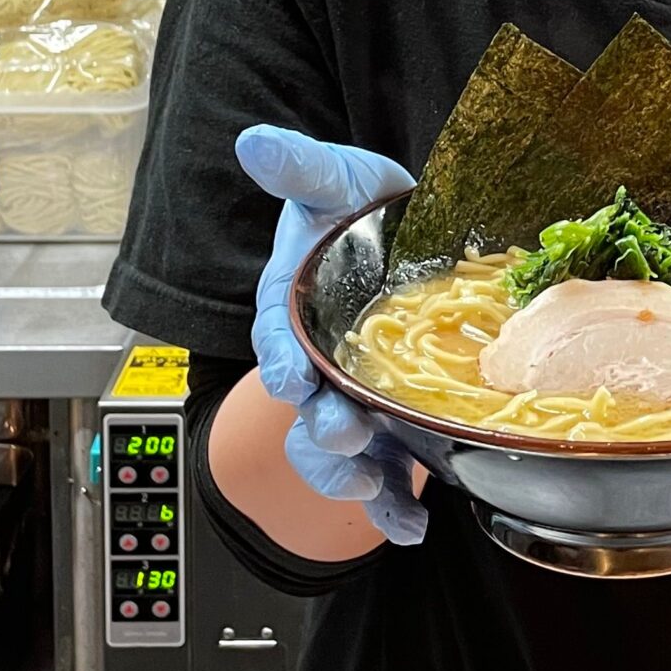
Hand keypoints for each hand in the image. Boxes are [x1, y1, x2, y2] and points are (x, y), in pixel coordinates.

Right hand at [240, 123, 428, 545]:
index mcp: (292, 312)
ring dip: (353, 477)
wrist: (411, 231)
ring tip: (374, 490)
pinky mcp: (396, 423)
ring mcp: (355, 399)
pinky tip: (414, 529)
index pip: (277, 342)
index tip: (292, 379)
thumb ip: (301, 166)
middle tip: (347, 436)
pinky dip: (395, 508)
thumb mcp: (336, 178)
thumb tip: (256, 140)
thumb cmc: (360, 210)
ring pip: (340, 453)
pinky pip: (389, 474)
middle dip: (323, 431)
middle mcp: (317, 365)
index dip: (283, 363)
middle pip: (307, 411)